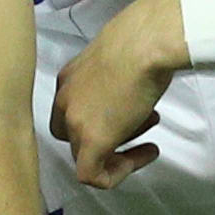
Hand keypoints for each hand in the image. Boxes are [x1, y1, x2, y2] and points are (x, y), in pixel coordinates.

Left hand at [53, 14, 179, 190]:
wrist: (145, 42)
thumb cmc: (142, 38)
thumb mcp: (121, 55)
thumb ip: (116, 74)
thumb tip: (132, 83)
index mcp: (69, 79)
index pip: (72, 112)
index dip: (101, 118)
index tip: (130, 112)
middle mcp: (65, 100)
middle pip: (75, 135)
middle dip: (110, 135)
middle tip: (142, 123)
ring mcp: (76, 121)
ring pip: (84, 154)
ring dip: (118, 152)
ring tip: (148, 139)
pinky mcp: (92, 141)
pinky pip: (92, 175)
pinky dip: (116, 174)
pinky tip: (142, 156)